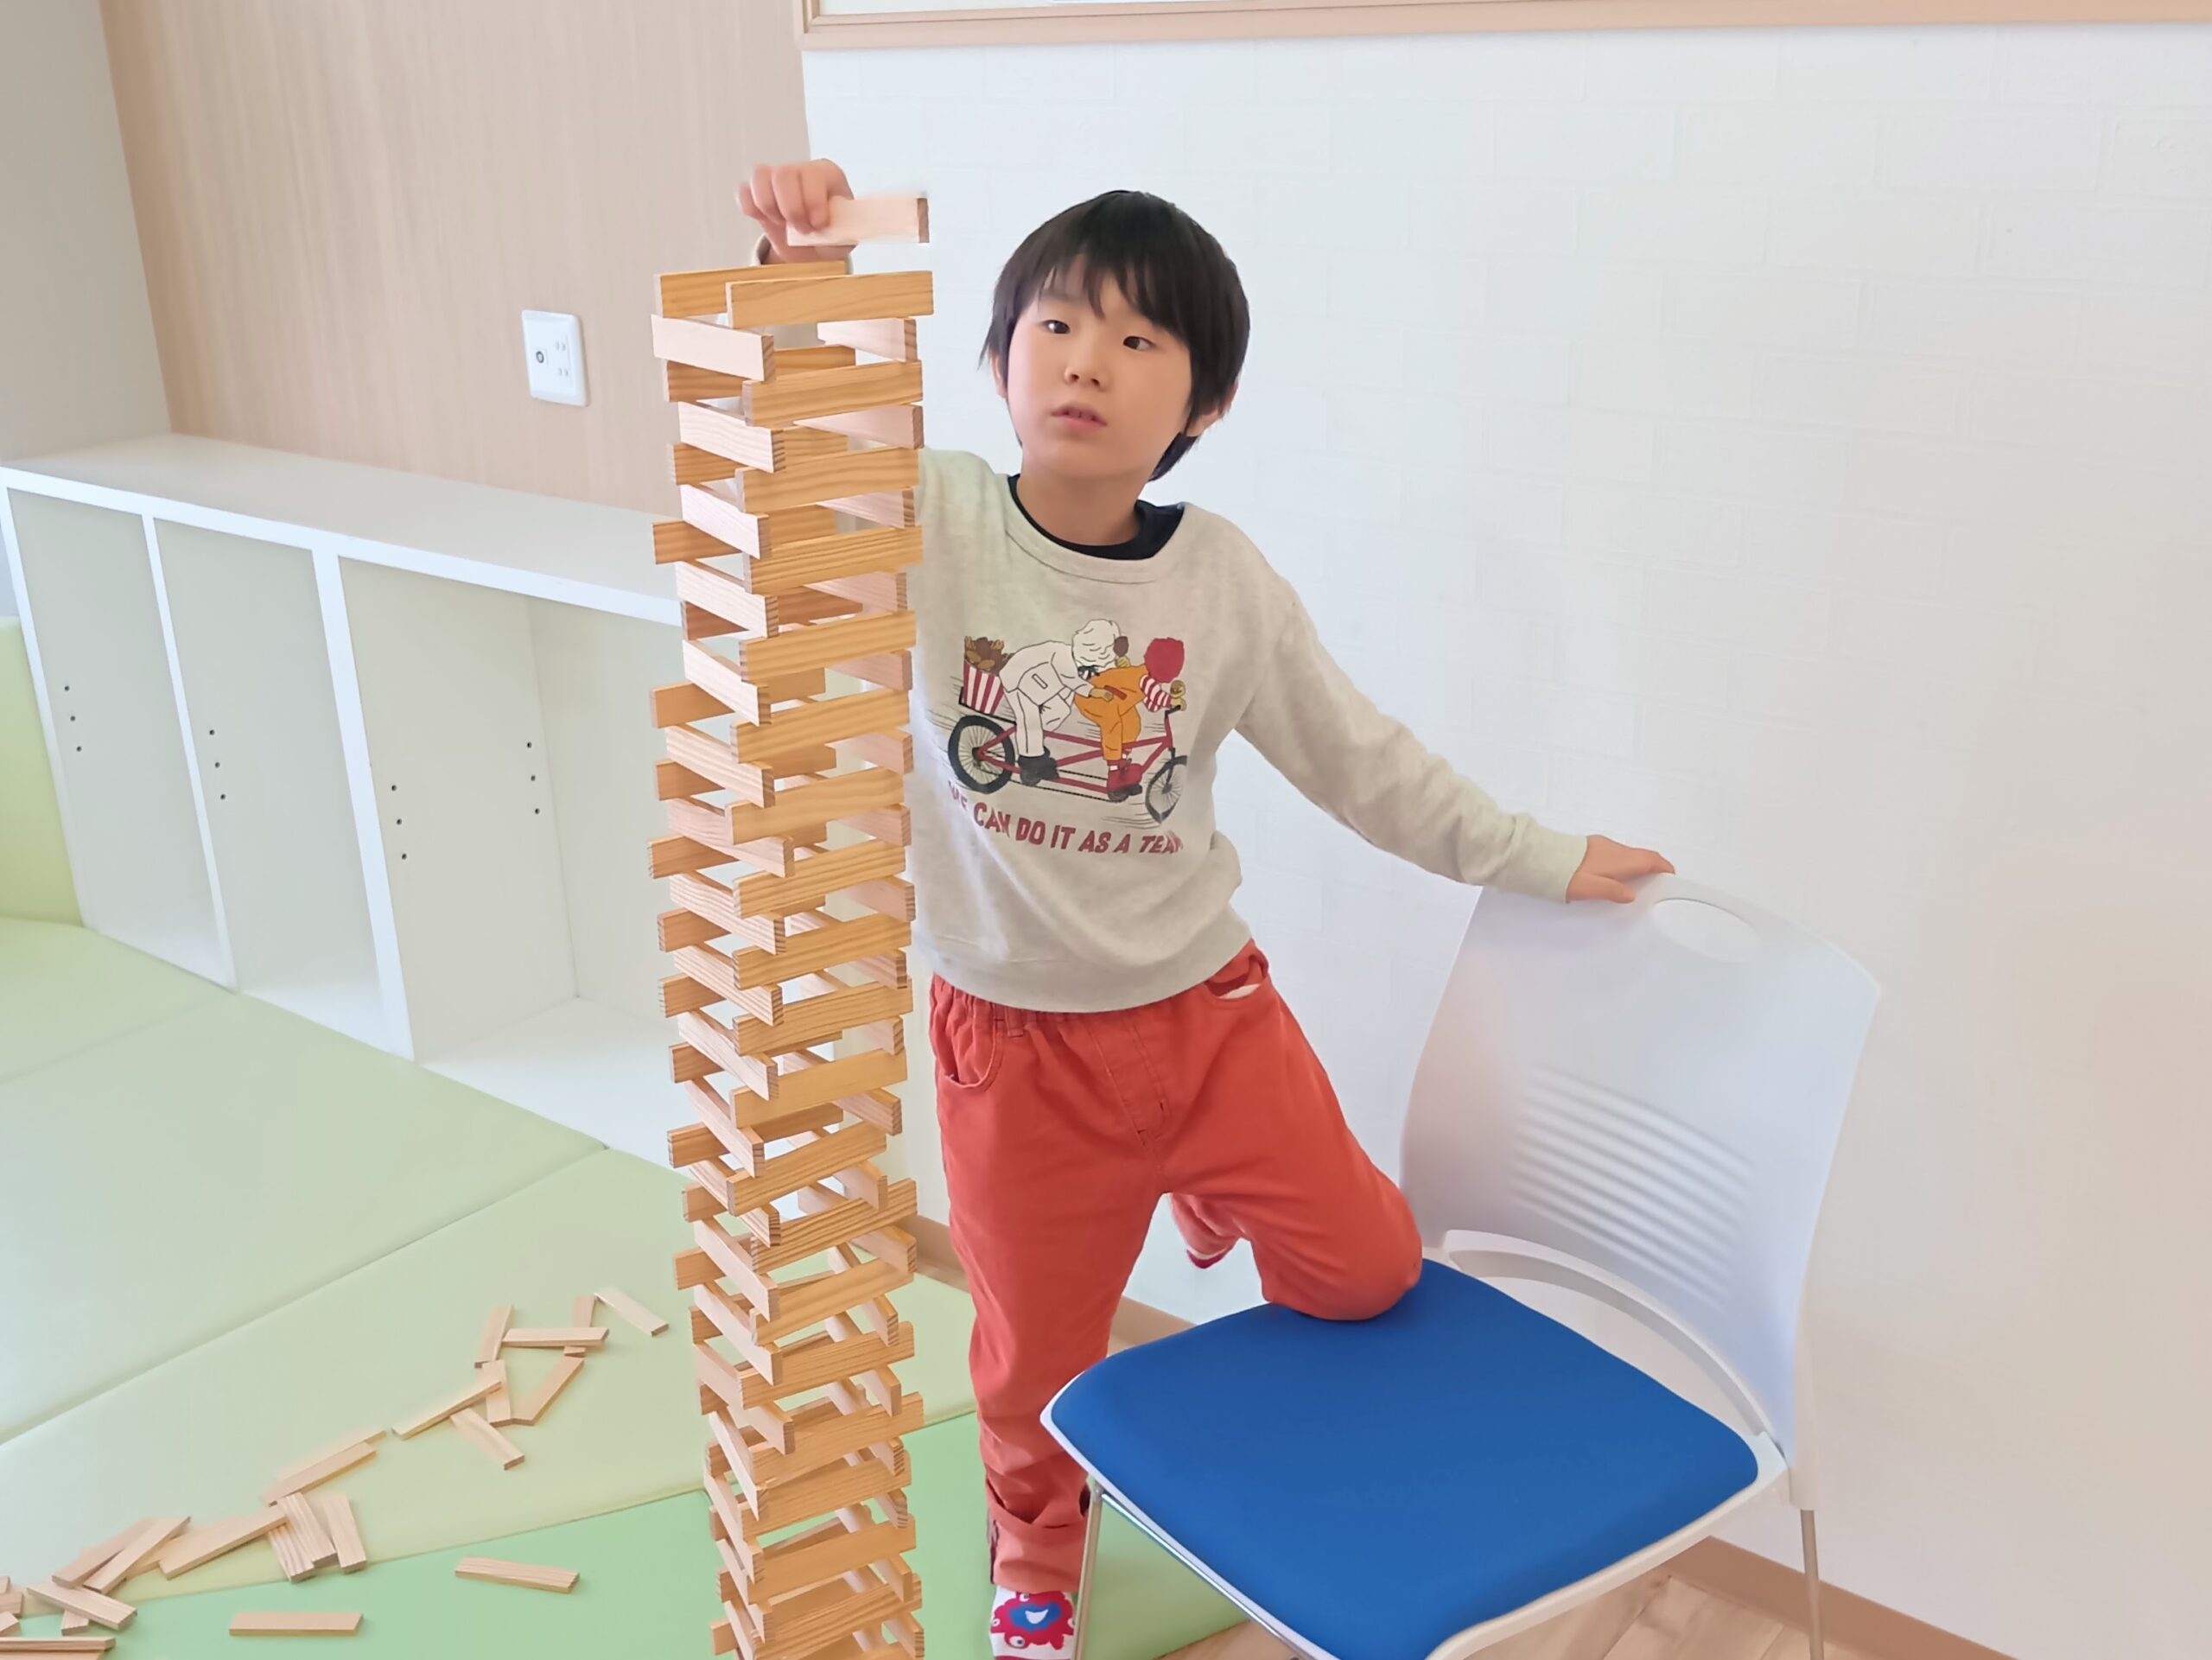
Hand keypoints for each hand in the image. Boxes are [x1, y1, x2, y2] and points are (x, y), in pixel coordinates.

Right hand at [739, 160, 855, 264]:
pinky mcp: (756, 190)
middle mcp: (800, 169)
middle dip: (791, 209)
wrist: (813, 248)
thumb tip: (828, 228)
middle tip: (801, 229)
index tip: (819, 225)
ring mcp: (776, 177)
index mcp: (827, 174)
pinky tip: (770, 221)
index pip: (813, 175)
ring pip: (760, 178)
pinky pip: (744, 192)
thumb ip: (840, 232)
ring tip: (785, 225)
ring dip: (770, 209)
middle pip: (783, 175)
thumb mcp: (844, 238)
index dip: (813, 203)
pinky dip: (753, 211)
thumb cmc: (831, 238)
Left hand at [1566, 835, 1674, 903]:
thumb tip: (1631, 895)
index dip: (1664, 867)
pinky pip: (1617, 853)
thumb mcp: (1591, 889)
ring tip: (1637, 883)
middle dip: (1653, 866)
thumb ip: (1613, 891)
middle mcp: (1614, 848)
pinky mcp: (1592, 845)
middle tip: (1657, 882)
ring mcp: (1602, 845)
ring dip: (1638, 865)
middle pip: (1642, 855)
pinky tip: (1615, 875)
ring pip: (1629, 853)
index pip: (1650, 859)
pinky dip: (1625, 862)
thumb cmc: (1566, 874)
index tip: (1671, 877)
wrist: (1541, 857)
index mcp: (1619, 858)